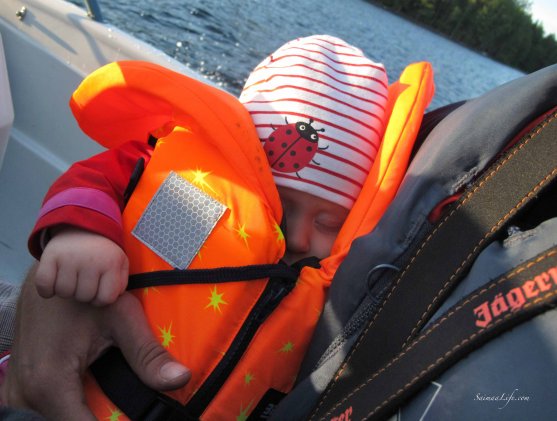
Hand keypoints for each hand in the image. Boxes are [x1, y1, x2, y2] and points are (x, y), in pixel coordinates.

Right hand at [1, 266, 190, 419]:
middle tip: (119, 412)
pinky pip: (34, 410)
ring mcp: (16, 389)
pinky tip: (84, 404)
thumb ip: (149, 355)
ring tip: (103, 408)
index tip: (134, 420)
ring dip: (76, 415)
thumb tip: (181, 379)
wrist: (53, 268)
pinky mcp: (17, 384)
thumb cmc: (87, 291)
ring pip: (44, 420)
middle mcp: (27, 392)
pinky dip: (61, 410)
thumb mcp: (122, 320)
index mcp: (51, 382)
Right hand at [34, 227, 128, 305]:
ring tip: (72, 277)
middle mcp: (91, 260)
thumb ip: (120, 283)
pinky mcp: (51, 256)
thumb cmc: (103, 253)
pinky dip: (46, 290)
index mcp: (111, 263)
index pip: (105, 299)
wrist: (83, 227)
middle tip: (83, 280)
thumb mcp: (120, 263)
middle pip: (84, 297)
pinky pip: (44, 285)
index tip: (98, 288)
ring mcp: (70, 258)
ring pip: (64, 293)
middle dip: (84, 293)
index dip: (100, 298)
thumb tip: (111, 299)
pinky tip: (54, 282)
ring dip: (66, 290)